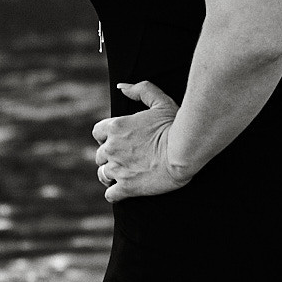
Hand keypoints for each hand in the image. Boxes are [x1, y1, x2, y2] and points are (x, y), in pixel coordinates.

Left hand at [92, 80, 189, 199]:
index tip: (117, 141)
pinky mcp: (127, 187)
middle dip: (109, 157)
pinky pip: (111, 194)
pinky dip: (115, 193)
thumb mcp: (160, 101)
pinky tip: (123, 192)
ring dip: (110, 175)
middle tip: (123, 160)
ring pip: (102, 175)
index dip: (106, 137)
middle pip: (99, 155)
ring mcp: (118, 169)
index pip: (97, 133)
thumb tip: (122, 87)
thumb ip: (140, 90)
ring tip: (121, 176)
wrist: (183, 151)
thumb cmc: (174, 125)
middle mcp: (112, 148)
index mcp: (116, 127)